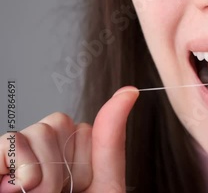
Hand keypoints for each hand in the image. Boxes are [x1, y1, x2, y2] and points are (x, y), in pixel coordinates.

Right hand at [0, 86, 138, 192]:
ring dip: (39, 170)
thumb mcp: (104, 188)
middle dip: (62, 162)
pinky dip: (14, 163)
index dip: (86, 155)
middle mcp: (45, 160)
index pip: (83, 128)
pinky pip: (5, 145)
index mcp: (76, 162)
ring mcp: (18, 167)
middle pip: (56, 124)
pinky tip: (16, 189)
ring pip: (30, 132)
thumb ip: (110, 142)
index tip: (83, 182)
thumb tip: (128, 91)